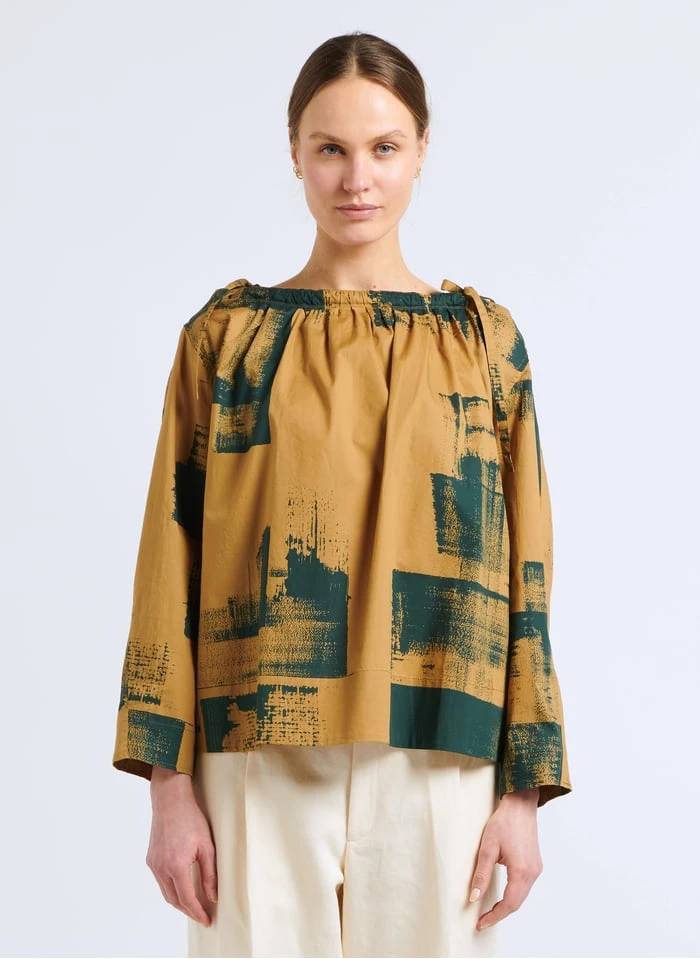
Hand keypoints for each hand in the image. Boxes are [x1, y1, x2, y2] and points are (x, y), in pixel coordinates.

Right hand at [146, 767, 217, 925]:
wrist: (170, 801)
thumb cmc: (191, 819)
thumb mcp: (207, 846)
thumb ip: (210, 874)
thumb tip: (213, 896)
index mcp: (176, 866)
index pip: (187, 899)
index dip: (197, 913)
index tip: (207, 920)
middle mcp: (161, 868)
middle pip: (174, 900)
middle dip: (188, 910)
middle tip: (202, 915)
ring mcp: (153, 864)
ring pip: (166, 893)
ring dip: (179, 902)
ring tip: (193, 905)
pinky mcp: (150, 859)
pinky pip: (160, 882)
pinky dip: (171, 890)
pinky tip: (181, 887)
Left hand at [469, 787, 541, 931]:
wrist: (521, 804)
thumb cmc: (505, 821)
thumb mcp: (487, 847)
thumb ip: (481, 874)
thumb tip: (474, 897)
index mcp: (521, 871)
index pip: (508, 903)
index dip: (494, 916)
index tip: (481, 923)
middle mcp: (533, 873)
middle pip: (516, 903)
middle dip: (500, 914)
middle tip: (483, 920)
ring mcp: (536, 869)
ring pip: (522, 896)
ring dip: (507, 905)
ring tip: (490, 910)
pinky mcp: (535, 864)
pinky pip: (525, 886)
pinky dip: (514, 895)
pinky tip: (502, 895)